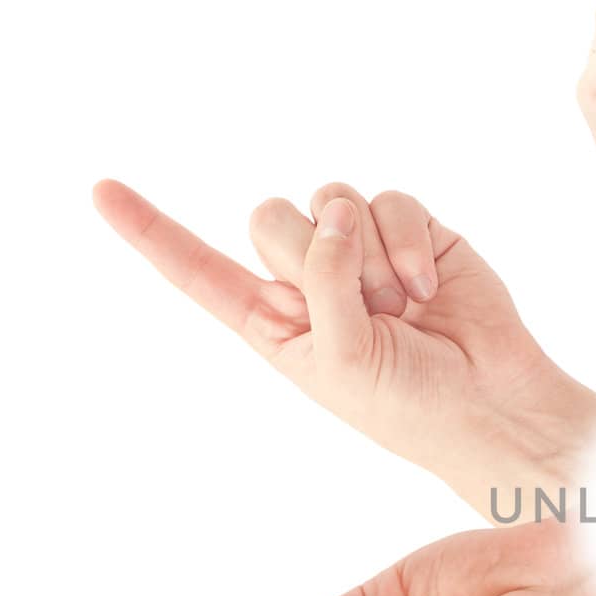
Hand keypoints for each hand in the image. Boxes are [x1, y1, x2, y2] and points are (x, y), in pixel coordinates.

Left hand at [93, 180, 595, 513]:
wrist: (494, 404)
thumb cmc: (410, 405)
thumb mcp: (339, 358)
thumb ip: (320, 278)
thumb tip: (336, 209)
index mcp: (276, 322)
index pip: (200, 271)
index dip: (152, 231)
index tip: (101, 189)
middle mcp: (313, 282)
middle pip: (270, 218)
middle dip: (313, 258)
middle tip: (366, 309)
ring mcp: (363, 254)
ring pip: (331, 202)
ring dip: (367, 257)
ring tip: (404, 306)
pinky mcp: (414, 235)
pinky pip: (389, 202)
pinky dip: (407, 244)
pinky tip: (429, 285)